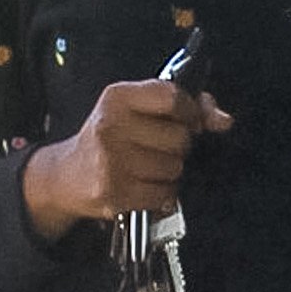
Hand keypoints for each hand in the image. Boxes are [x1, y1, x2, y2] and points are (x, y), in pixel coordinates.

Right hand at [22, 80, 233, 238]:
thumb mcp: (137, 109)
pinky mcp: (114, 193)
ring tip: (147, 168)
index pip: (172, 97)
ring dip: (170, 172)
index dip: (190, 112)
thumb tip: (224, 120)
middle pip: (179, 137)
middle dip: (179, 146)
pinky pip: (164, 194)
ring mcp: (111, 162)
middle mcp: (111, 126)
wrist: (66, 175)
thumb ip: (185, 105)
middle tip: (159, 148)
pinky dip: (162, 194)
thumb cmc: (110, 137)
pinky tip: (144, 186)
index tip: (188, 120)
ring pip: (174, 168)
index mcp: (117, 97)